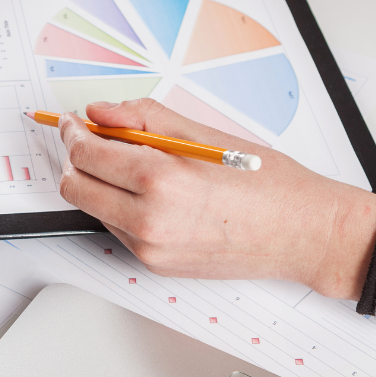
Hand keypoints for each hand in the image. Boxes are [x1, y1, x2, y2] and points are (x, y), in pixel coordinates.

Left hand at [58, 99, 375, 300]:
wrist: (303, 234)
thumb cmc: (267, 184)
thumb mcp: (204, 135)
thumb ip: (144, 118)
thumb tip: (100, 112)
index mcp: (159, 180)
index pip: (86, 154)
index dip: (72, 133)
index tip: (73, 122)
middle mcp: (147, 220)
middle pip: (76, 188)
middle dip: (77, 160)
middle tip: (91, 139)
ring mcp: (148, 248)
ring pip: (94, 209)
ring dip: (98, 184)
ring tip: (131, 165)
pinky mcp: (154, 265)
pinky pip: (117, 230)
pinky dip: (120, 207)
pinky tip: (150, 194)